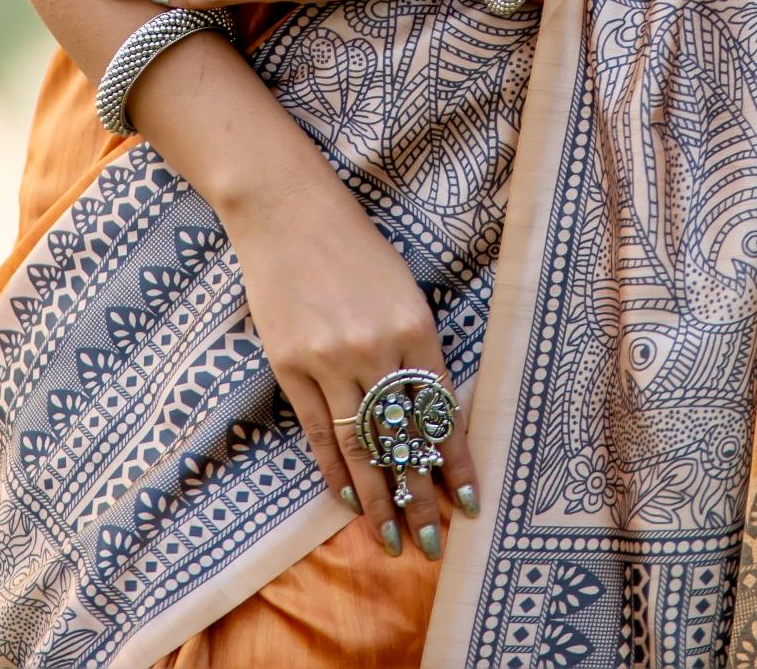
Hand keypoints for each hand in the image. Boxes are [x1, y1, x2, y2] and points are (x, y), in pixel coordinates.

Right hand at [224, 168, 479, 562]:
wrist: (288, 212)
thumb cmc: (354, 247)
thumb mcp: (403, 290)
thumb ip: (416, 349)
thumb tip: (428, 417)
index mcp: (415, 326)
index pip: (441, 412)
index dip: (454, 463)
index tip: (468, 505)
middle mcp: (376, 348)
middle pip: (401, 440)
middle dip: (418, 497)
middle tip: (430, 545)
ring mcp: (330, 360)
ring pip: (360, 446)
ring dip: (375, 498)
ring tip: (387, 538)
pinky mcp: (291, 366)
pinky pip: (317, 431)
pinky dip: (333, 470)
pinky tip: (345, 498)